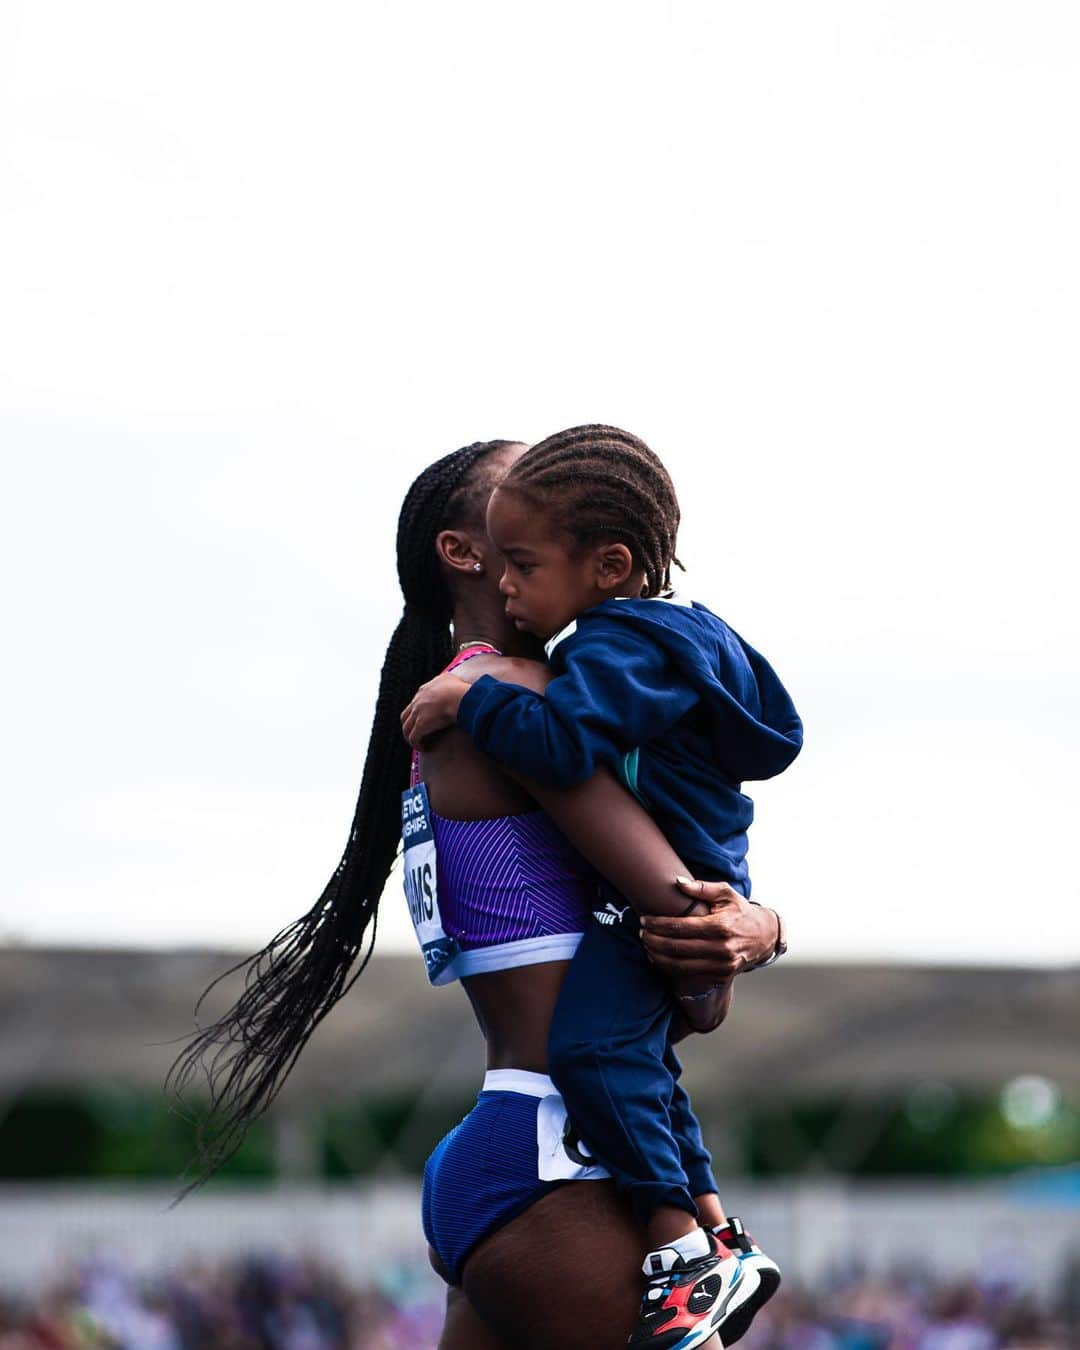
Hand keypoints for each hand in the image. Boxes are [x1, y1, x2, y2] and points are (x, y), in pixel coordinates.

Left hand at [400, 672, 468, 747]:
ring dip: (410, 737)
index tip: (424, 720)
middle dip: (409, 725)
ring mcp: (417, 713)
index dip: (418, 713)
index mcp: (424, 690)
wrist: (459, 697)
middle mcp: (417, 701)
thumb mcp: (451, 679)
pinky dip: (416, 744)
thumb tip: (451, 682)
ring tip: (419, 744)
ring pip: (407, 728)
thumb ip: (447, 681)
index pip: (415, 703)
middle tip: (417, 733)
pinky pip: (413, 738)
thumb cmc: (460, 689)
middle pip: (406, 716)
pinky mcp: (420, 725)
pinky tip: (424, 748)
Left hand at [640, 879, 778, 978]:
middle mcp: (721, 949)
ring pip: (679, 965)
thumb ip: (701, 887)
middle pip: (676, 948)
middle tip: (640, 932)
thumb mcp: (726, 893)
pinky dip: (670, 968)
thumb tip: (677, 882)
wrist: (764, 936)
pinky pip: (689, 975)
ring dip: (657, 956)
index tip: (643, 919)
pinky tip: (659, 958)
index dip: (657, 924)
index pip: (680, 927)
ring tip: (646, 945)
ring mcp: (721, 966)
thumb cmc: (740, 911)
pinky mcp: (721, 976)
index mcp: (720, 926)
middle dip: (653, 940)